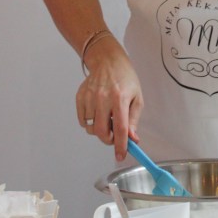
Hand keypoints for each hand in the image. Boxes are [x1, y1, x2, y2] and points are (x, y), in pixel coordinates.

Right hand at [76, 39, 142, 160]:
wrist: (108, 61)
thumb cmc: (125, 79)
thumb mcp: (136, 97)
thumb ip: (134, 120)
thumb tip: (132, 139)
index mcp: (120, 98)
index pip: (120, 128)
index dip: (121, 145)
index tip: (121, 156)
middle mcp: (103, 98)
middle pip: (102, 132)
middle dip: (109, 140)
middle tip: (114, 136)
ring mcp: (89, 97)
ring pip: (91, 128)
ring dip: (99, 129)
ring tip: (106, 118)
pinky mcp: (80, 97)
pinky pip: (82, 120)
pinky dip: (89, 122)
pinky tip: (97, 112)